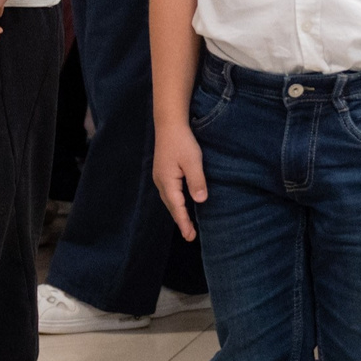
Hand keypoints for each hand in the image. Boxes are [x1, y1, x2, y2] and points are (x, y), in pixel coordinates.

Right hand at [153, 121, 206, 240]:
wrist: (169, 124)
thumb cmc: (182, 142)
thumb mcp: (193, 161)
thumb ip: (196, 181)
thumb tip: (200, 201)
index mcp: (167, 181)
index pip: (177, 207)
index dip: (184, 222)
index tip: (190, 236)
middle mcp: (160, 181)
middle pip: (170, 206)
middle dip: (180, 220)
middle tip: (190, 236)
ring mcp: (160, 176)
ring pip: (168, 200)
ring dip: (177, 212)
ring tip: (186, 224)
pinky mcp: (162, 172)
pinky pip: (169, 193)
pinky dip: (175, 202)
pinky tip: (180, 203)